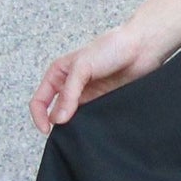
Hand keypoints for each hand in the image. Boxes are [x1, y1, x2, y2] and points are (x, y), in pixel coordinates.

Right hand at [29, 24, 161, 134]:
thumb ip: (69, 93)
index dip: (39, 116)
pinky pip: (92, 117)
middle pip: (55, 111)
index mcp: (58, 73)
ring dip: (75, 125)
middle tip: (67, 133)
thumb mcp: (82, 66)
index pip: (40, 100)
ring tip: (82, 130)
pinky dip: (91, 124)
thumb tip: (58, 119)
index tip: (47, 130)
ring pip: (74, 117)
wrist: (142, 47)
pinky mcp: (103, 100)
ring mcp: (87, 94)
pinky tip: (95, 127)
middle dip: (58, 123)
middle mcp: (71, 85)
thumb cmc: (111, 47)